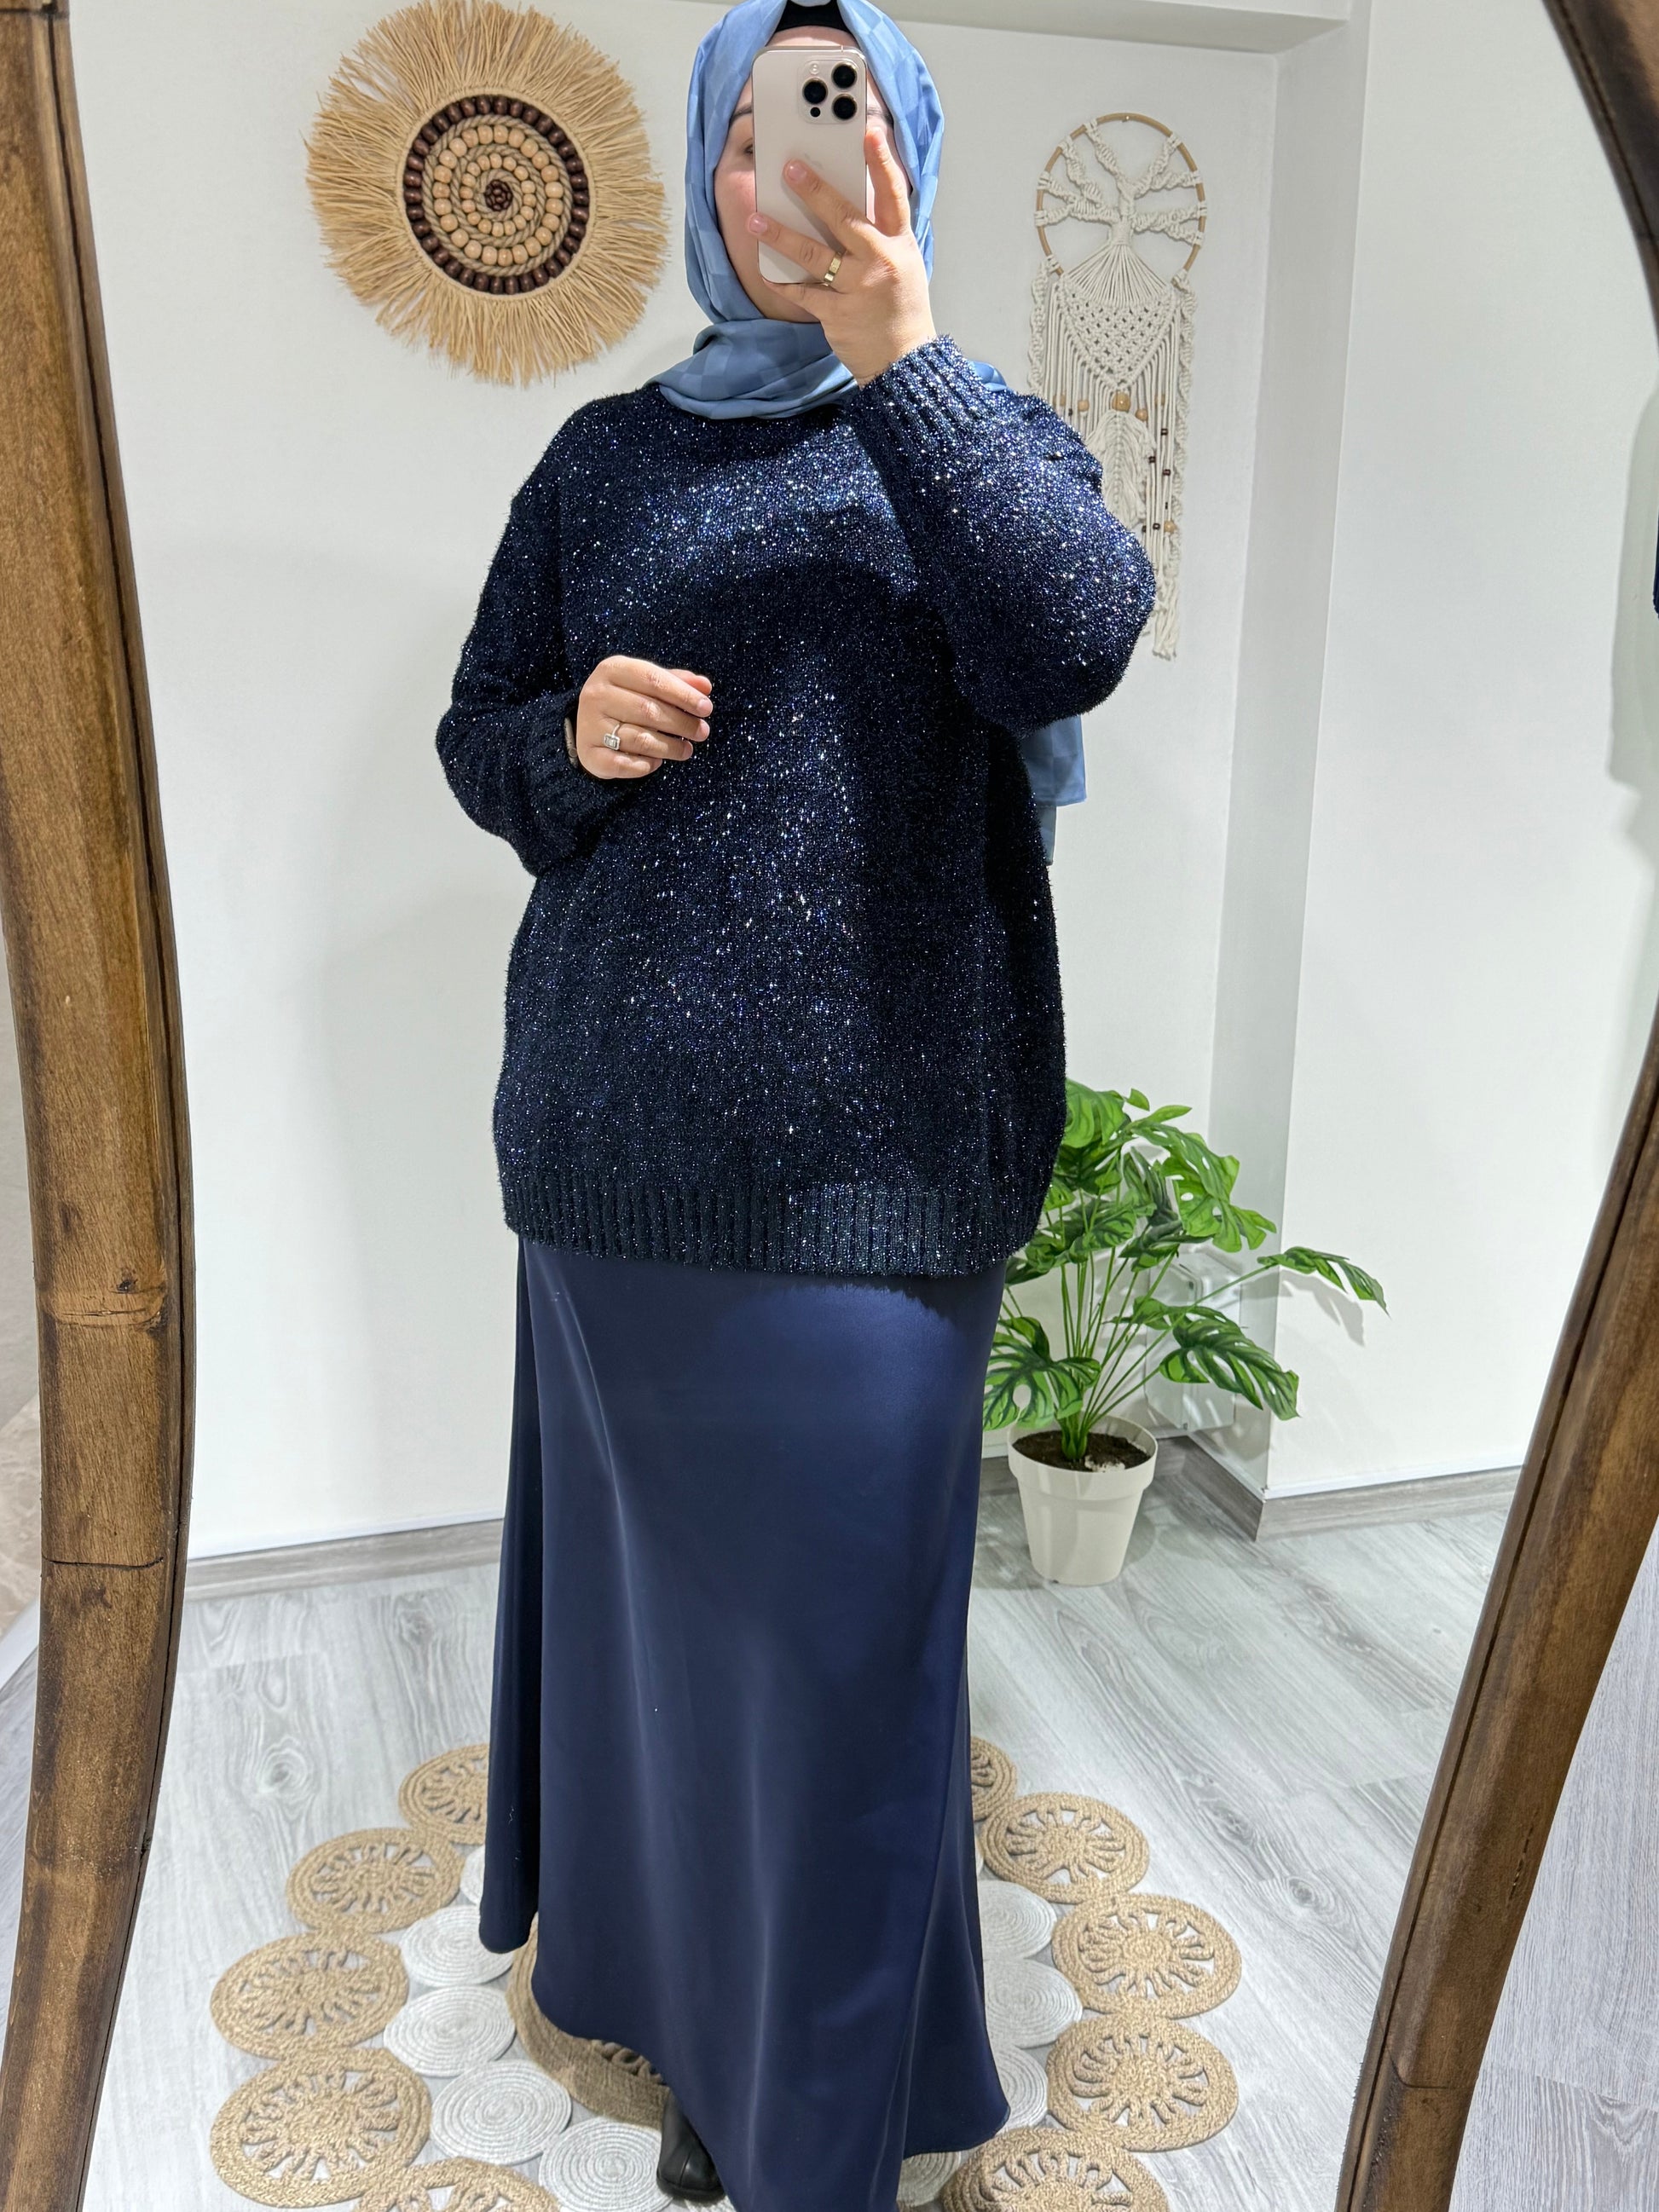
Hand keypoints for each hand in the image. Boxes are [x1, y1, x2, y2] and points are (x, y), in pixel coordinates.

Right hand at [575, 655, 711, 778]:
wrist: (586, 725)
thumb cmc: (625, 700)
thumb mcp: (646, 683)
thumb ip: (675, 682)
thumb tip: (705, 686)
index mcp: (612, 670)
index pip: (654, 680)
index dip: (684, 695)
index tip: (706, 708)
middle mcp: (596, 695)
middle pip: (648, 710)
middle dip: (682, 723)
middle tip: (702, 732)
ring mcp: (590, 725)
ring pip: (640, 739)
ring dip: (670, 748)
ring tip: (686, 750)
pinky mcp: (589, 754)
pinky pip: (623, 764)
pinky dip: (645, 765)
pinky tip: (657, 762)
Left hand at [746, 121, 935, 385]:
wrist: (904, 362)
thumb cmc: (901, 308)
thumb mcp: (903, 263)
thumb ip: (879, 233)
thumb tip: (846, 200)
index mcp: (899, 244)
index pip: (893, 194)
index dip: (882, 161)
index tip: (869, 131)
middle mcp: (880, 262)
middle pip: (845, 218)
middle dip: (815, 191)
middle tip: (789, 167)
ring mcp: (858, 289)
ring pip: (814, 255)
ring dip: (782, 235)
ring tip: (756, 219)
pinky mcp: (838, 314)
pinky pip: (804, 293)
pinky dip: (783, 282)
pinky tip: (766, 272)